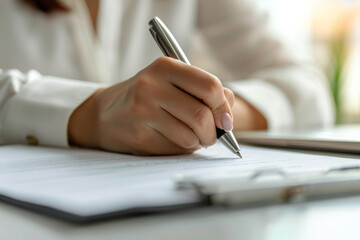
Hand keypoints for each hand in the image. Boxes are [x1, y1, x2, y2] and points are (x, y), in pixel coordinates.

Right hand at [68, 57, 234, 154]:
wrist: (104, 113)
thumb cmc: (147, 97)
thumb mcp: (172, 82)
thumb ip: (203, 91)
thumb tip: (228, 114)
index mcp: (165, 67)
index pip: (210, 86)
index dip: (224, 107)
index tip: (225, 119)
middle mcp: (152, 86)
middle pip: (202, 115)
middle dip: (215, 131)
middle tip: (212, 135)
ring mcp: (143, 111)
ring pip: (191, 135)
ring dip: (199, 141)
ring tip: (192, 136)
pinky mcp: (139, 135)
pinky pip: (176, 148)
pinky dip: (183, 148)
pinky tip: (173, 140)